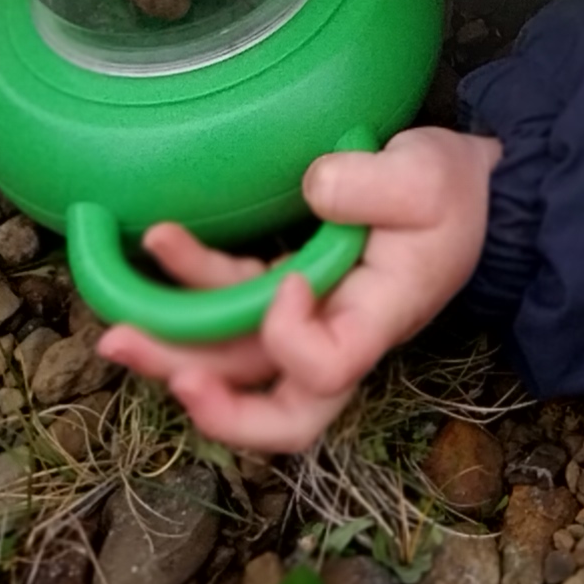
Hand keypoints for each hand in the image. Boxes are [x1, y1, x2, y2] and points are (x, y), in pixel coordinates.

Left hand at [94, 129, 502, 453]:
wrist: (471, 195)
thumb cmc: (456, 193)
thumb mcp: (429, 176)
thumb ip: (376, 183)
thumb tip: (314, 188)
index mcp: (381, 318)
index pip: (330, 368)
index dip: (293, 341)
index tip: (289, 282)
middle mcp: (339, 337)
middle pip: (269, 406)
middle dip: (199, 397)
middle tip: (132, 352)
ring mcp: (309, 323)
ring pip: (234, 368)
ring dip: (170, 353)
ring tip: (112, 329)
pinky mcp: (288, 295)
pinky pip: (229, 311)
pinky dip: (187, 290)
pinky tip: (157, 245)